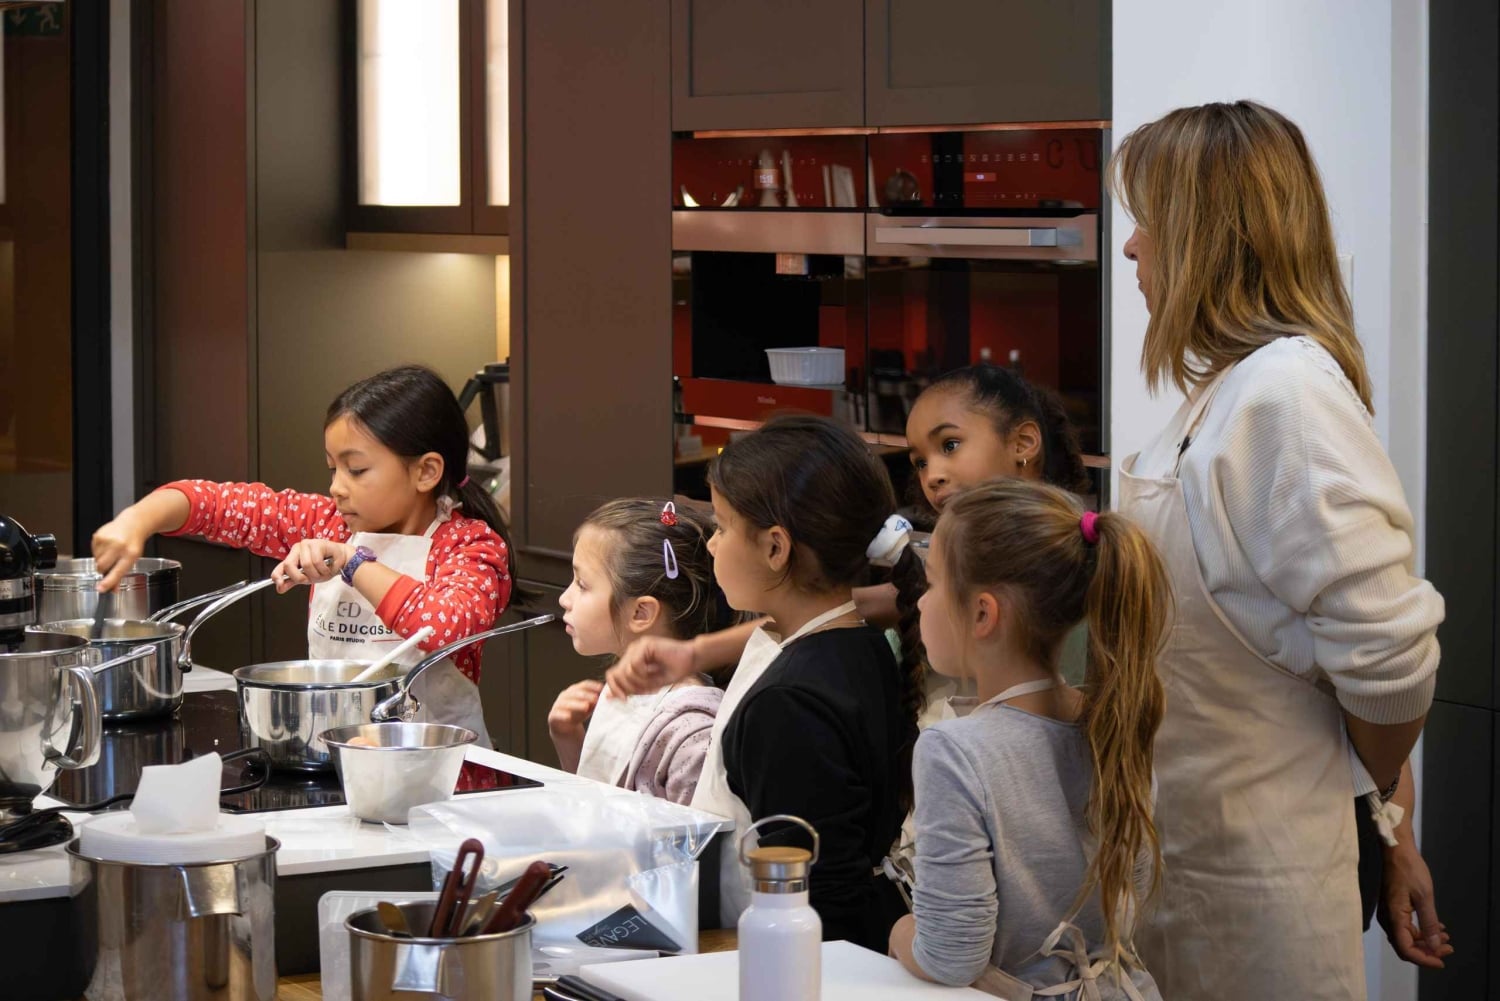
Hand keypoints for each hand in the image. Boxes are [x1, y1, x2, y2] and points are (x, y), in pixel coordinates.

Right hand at [92, 513, 148, 592]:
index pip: (117, 571)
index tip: (101, 589)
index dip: (108, 581)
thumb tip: (112, 590)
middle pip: (102, 566)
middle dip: (102, 569)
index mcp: (130, 554)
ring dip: (101, 560)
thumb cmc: (133, 543)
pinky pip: (93, 551)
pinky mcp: (98, 535)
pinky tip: (107, 546)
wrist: (133, 524)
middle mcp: (119, 546)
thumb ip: (121, 575)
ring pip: (96, 560)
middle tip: (110, 564)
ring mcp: (108, 540)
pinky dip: (98, 551)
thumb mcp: (132, 559)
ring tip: (111, 552)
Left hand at [271, 540, 353, 593]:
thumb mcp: (308, 577)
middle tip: (312, 578)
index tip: (279, 584)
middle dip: (302, 577)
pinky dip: (324, 569)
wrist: (342, 560)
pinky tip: (329, 566)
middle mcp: (297, 549)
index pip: (280, 567)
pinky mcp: (317, 543)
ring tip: (323, 571)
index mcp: (292, 557)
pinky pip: (317, 561)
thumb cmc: (325, 567)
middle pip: (289, 565)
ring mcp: (307, 544)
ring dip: (317, 573)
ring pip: (306, 565)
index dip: (277, 576)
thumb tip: (279, 589)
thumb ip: (293, 581)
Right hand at [547, 680, 602, 772]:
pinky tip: (569, 717)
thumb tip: (612, 696)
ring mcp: (557, 705)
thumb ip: (596, 701)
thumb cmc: (580, 714)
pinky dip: (562, 715)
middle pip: (575, 692)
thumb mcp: (590, 707)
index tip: (602, 689)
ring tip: (586, 707)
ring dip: (576, 704)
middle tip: (595, 699)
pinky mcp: (553, 716)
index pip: (584, 684)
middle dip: (586, 695)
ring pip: (566, 702)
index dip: (593, 686)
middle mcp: (565, 696)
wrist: (566, 728)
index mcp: (574, 690)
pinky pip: (557, 714)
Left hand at [605, 635, 698, 695]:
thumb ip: (630, 688)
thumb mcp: (649, 685)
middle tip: (642, 691)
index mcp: (631, 659)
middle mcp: (632, 652)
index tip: (624, 700)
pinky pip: (634, 665)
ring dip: (638, 681)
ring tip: (651, 681)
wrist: (691, 660)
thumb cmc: (674, 671)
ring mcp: (638, 647)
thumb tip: (609, 697)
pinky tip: (653, 672)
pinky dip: (643, 674)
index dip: (614, 689)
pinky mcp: (645, 645)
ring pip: (625, 671)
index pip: (613, 674)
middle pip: (615, 674)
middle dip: (628, 687)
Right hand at [1378, 839, 1453, 968]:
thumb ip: (1429, 923)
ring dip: (1426, 941)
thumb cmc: (1409, 870)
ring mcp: (1388, 913)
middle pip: (1405, 946)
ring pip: (1406, 937)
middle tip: (1449, 948)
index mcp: (1393, 917)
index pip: (1406, 949)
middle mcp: (1387, 919)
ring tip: (1446, 938)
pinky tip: (1436, 927)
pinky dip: (1420, 931)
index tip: (1442, 960)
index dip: (1424, 959)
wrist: (1396, 850)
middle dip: (1427, 951)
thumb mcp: (1424, 897)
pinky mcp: (1392, 908)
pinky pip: (1405, 927)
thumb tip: (1435, 946)